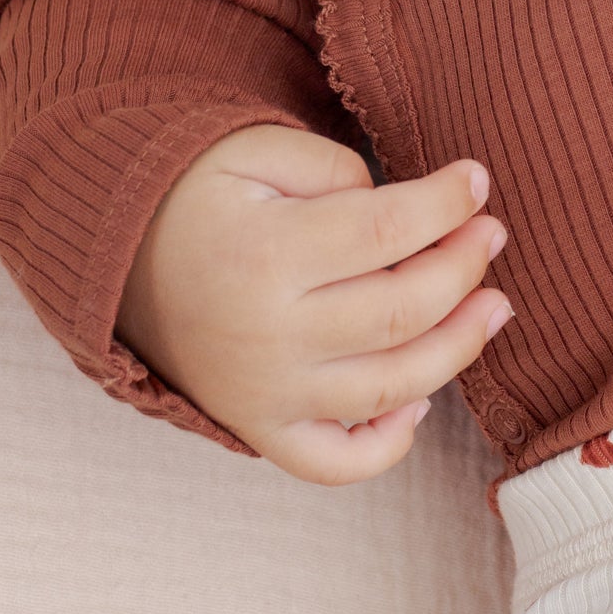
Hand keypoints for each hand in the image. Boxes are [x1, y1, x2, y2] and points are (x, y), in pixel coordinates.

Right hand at [115, 122, 512, 485]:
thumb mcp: (260, 150)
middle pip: (402, 314)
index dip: (447, 204)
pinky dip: (388, 444)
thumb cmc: (201, 192)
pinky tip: (424, 398)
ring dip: (458, 348)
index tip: (477, 179)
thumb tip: (407, 217)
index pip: (388, 232)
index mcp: (267, 255)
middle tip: (492, 233)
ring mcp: (264, 396)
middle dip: (465, 269)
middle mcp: (268, 337)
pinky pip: (334, 463)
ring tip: (496, 305)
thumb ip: (337, 172)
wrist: (117, 256)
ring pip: (390, 390)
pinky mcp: (259, 430)